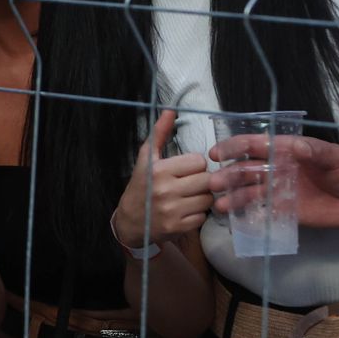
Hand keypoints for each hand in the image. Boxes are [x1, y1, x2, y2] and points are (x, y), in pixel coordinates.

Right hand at [111, 110, 212, 247]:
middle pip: (207, 180)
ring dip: (203, 198)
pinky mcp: (178, 227)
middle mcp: (165, 190)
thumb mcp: (147, 157)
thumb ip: (160, 133)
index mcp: (159, 170)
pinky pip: (202, 217)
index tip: (186, 170)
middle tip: (190, 183)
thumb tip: (171, 109)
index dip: (195, 165)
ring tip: (189, 196)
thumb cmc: (141, 184)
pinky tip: (186, 210)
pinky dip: (198, 214)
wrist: (130, 220)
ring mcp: (172, 211)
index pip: (199, 161)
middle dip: (202, 181)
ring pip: (208, 199)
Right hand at [209, 134, 338, 232]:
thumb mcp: (336, 157)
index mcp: (286, 151)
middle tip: (213, 183)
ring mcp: (279, 191)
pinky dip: (247, 216)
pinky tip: (235, 221)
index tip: (217, 153)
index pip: (256, 146)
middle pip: (247, 169)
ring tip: (219, 205)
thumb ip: (316, 152)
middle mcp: (277, 169)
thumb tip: (297, 146)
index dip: (235, 147)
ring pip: (250, 191)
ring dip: (233, 196)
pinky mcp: (285, 211)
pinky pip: (262, 212)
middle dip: (229, 175)